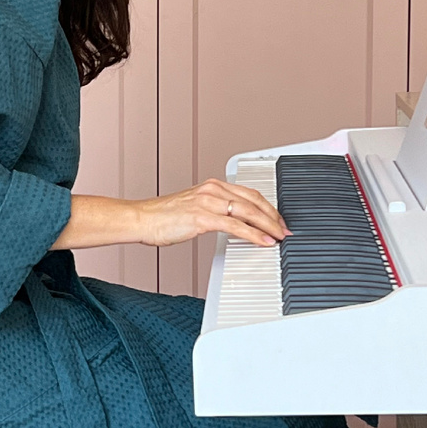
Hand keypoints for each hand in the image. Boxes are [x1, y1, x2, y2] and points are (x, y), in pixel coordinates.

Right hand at [129, 179, 291, 247]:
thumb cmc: (162, 217)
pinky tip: (262, 241)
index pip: (249, 193)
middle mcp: (212, 190)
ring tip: (278, 237)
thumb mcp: (193, 208)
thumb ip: (214, 211)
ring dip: (268, 225)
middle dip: (274, 217)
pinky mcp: (202, 217)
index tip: (277, 220)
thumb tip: (234, 223)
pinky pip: (235, 225)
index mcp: (212, 186)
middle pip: (254, 201)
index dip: (268, 208)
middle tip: (284, 230)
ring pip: (248, 211)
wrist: (141, 219)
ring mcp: (207, 202)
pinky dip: (253, 234)